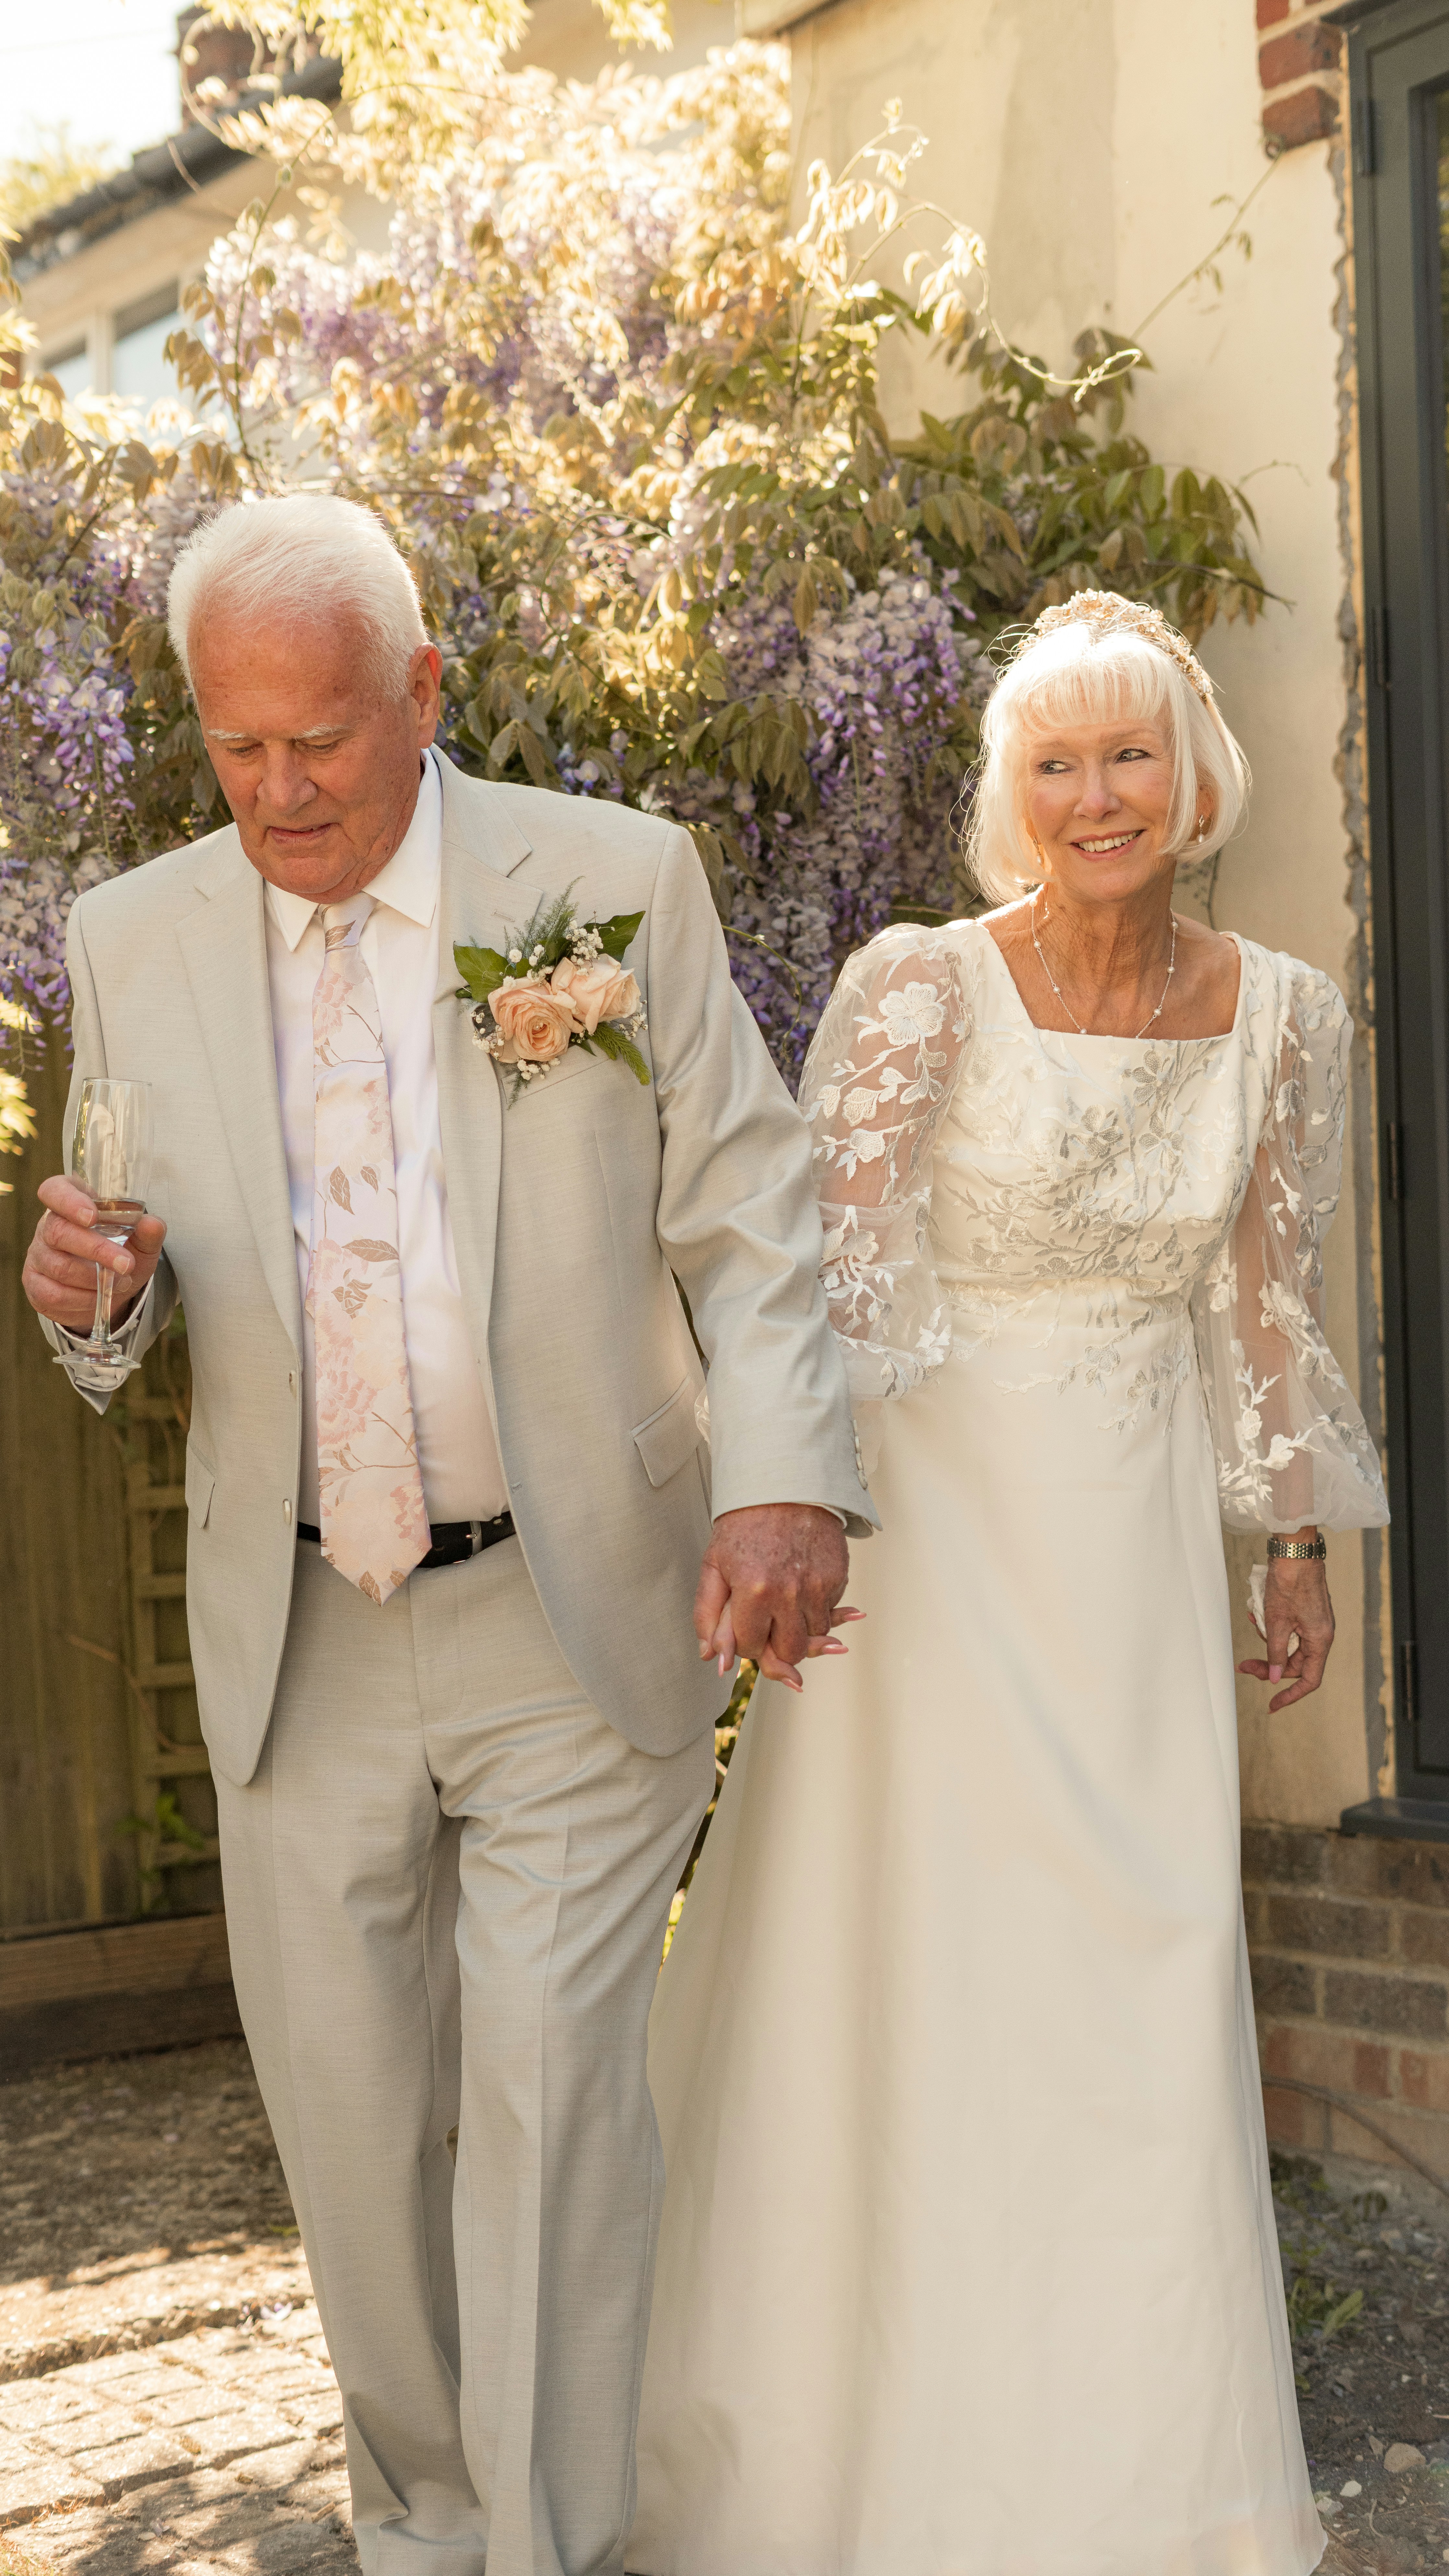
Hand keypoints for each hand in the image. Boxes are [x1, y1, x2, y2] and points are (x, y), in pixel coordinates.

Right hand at [22, 1175, 167, 1334]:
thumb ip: (148, 1232)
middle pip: (59, 1232)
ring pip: (59, 1267)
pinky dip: (83, 1299)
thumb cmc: (120, 1252)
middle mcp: (48, 1225)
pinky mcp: (36, 1284)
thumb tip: (152, 1224)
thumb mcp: (139, 1242)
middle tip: (126, 1263)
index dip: (69, 1201)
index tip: (91, 1216)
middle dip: (96, 1249)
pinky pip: (55, 1294)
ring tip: (122, 1282)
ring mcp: (38, 1255)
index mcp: (70, 1201)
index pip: (55, 1191)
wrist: (107, 1288)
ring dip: (94, 1279)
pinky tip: (101, 1297)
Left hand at [693, 1503, 860, 1693]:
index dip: (745, 1640)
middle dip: (776, 1645)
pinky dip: (815, 1609)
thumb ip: (708, 1616)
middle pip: (790, 1652)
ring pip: (813, 1637)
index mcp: (754, 1591)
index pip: (751, 1647)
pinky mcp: (837, 1578)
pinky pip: (829, 1612)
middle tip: (767, 1622)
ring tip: (784, 1603)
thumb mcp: (714, 1566)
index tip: (744, 1623)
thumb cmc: (745, 1524)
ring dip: (798, 1629)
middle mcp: (789, 1593)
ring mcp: (817, 1587)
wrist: (783, 1486)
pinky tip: (801, 1587)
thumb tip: (712, 1660)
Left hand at [1237, 1540, 1334, 1712]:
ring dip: (1267, 1639)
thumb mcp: (1277, 1622)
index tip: (1272, 1704)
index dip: (1291, 1695)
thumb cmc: (1289, 1583)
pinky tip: (1257, 1614)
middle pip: (1294, 1663)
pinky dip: (1272, 1626)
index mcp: (1320, 1641)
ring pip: (1288, 1645)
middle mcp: (1320, 1634)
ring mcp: (1313, 1623)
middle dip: (1269, 1664)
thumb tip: (1275, 1678)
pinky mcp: (1304, 1612)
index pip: (1309, 1679)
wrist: (1295, 1550)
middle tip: (1244, 1665)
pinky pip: (1287, 1629)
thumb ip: (1276, 1652)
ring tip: (1253, 1621)